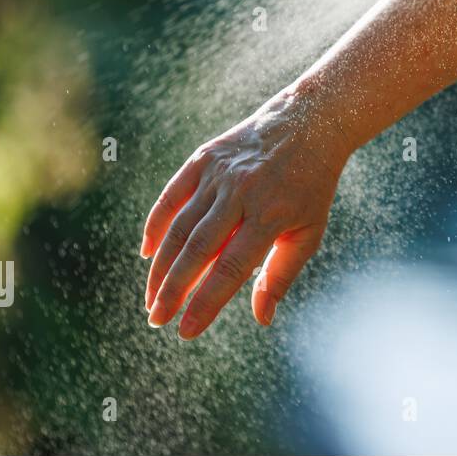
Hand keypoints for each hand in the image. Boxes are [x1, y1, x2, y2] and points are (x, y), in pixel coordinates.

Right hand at [140, 85, 347, 338]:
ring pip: (180, 226)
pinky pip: (171, 196)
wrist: (307, 124)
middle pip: (198, 249)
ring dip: (161, 266)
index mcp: (271, 214)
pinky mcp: (204, 158)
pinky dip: (155, 224)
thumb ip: (281, 275)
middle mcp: (242, 193)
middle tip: (156, 319)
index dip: (206, 301)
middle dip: (173, 290)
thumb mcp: (309, 232)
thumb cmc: (310, 188)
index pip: (231, 268)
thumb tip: (262, 319)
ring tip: (152, 298)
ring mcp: (220, 174)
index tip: (185, 331)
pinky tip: (146, 253)